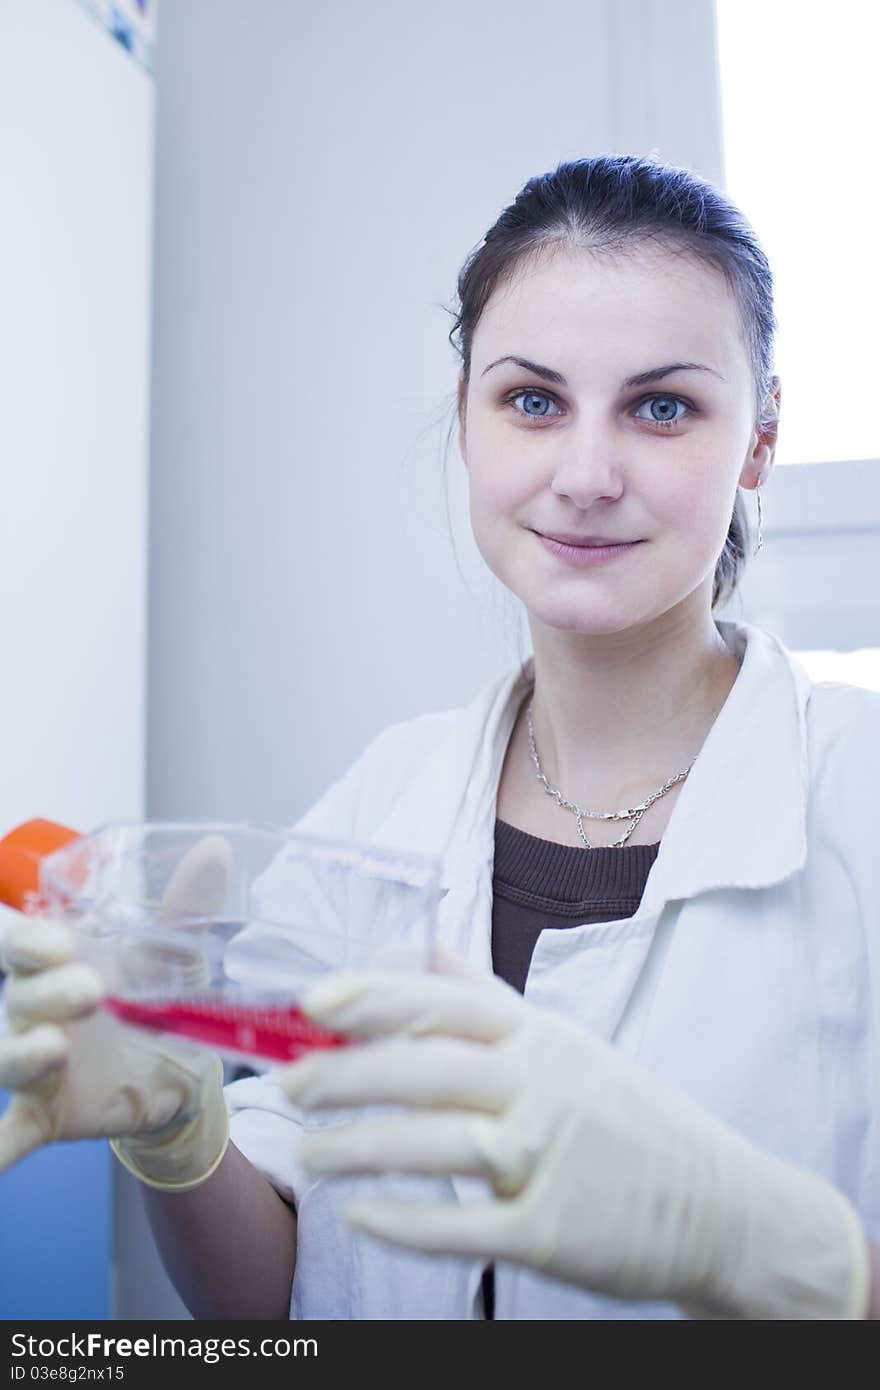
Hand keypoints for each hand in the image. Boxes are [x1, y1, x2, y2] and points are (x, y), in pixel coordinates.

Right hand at [0, 837, 230, 1190]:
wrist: (179, 1073)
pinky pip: (13, 1131)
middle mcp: (36, 1009)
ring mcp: (37, 1063)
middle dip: (50, 990)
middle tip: (90, 990)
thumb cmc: (157, 1000)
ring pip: (9, 1056)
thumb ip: (187, 906)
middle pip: (21, 995)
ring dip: (24, 1053)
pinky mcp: (47, 1112)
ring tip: (53, 1049)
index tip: (56, 940)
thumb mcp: (176, 956)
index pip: (23, 943)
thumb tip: (214, 849)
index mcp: (59, 963)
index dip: (30, 940)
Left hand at [272, 944, 869, 1318]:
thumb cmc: (631, 1121)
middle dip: (347, 1074)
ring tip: (307, 1153)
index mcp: (542, 1038)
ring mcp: (551, 1158)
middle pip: (428, 1068)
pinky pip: (467, 1227)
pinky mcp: (556, 1233)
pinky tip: (361, 1215)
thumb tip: (429, 946)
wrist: (722, 1208)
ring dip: (361, 1147)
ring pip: (436, 1144)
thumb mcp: (567, 1045)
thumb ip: (489, 999)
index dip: (375, 999)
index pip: (446, 1004)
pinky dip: (407, 1222)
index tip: (311, 1002)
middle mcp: (544, 1086)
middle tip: (286, 1084)